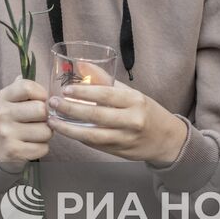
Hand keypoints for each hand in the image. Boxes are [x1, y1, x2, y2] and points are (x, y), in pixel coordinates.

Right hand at [0, 76, 51, 166]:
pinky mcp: (14, 151)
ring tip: (36, 133)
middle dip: (46, 117)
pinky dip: (42, 147)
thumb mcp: (14, 101)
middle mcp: (1, 113)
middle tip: (39, 120)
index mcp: (3, 97)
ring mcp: (6, 133)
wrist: (1, 150)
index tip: (41, 100)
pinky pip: (43, 147)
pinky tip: (32, 145)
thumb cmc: (15, 121)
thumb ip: (25, 87)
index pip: (28, 87)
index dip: (41, 94)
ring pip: (45, 130)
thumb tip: (36, 72)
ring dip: (46, 134)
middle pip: (40, 109)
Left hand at [47, 80, 188, 163]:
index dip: (84, 92)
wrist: (166, 140)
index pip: (106, 95)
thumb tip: (80, 65)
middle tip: (53, 103)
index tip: (65, 90)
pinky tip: (66, 130)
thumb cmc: (145, 111)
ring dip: (69, 129)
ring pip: (92, 135)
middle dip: (70, 110)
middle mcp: (131, 120)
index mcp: (135, 101)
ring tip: (53, 120)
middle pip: (95, 115)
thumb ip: (105, 80)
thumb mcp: (131, 93)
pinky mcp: (118, 152)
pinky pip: (94, 144)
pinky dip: (78, 137)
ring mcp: (125, 139)